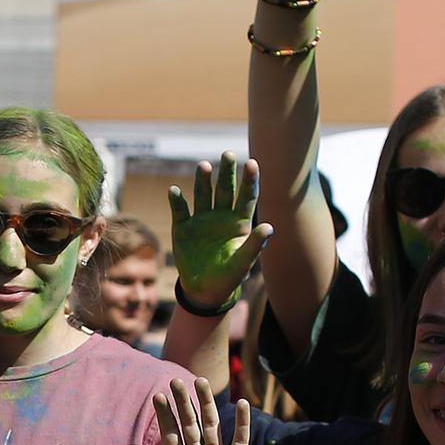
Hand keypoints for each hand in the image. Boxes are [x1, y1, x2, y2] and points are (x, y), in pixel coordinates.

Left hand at [128, 378, 253, 444]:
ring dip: (208, 404)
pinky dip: (242, 424)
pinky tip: (242, 404)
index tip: (157, 395)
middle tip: (176, 380)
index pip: (170, 433)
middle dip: (183, 402)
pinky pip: (239, 442)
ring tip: (202, 381)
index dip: (164, 415)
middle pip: (190, 423)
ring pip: (213, 426)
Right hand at [168, 154, 271, 310]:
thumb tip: (270, 227)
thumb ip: (254, 245)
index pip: (247, 196)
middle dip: (226, 172)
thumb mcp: (242, 263)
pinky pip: (180, 211)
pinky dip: (177, 201)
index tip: (252, 163)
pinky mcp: (183, 228)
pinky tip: (175, 191)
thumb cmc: (228, 277)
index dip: (249, 180)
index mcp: (239, 222)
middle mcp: (221, 216)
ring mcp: (201, 220)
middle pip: (225, 189)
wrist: (204, 290)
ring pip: (203, 195)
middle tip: (227, 154)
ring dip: (202, 181)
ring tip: (204, 166)